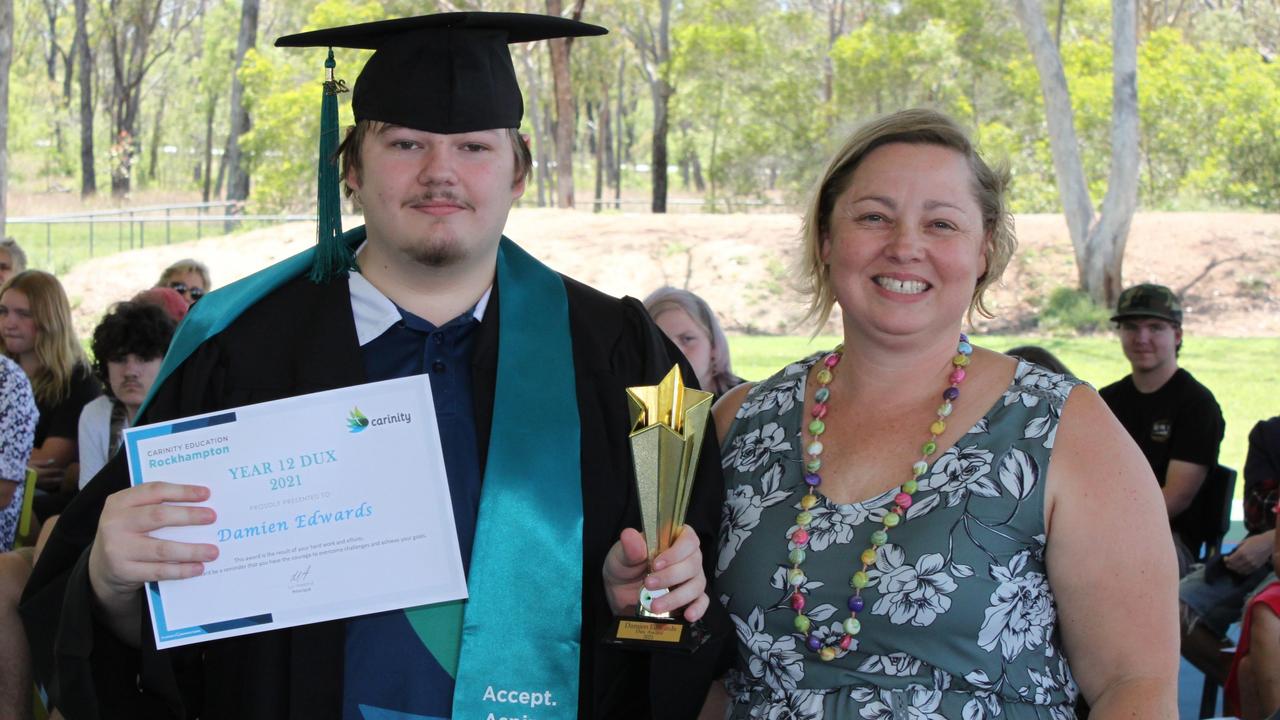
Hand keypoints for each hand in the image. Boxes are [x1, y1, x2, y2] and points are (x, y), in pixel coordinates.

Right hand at [88, 482, 219, 607]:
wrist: (102, 565)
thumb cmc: (128, 532)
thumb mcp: (133, 513)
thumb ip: (157, 505)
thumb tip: (201, 504)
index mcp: (120, 502)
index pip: (154, 491)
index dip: (182, 491)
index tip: (206, 493)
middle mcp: (115, 523)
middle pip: (158, 516)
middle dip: (189, 516)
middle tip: (212, 517)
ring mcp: (118, 549)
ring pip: (161, 549)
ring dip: (191, 550)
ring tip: (212, 551)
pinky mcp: (124, 571)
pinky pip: (158, 571)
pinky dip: (181, 570)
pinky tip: (198, 567)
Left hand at [602, 525, 708, 622]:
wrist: (620, 592)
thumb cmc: (625, 566)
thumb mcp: (621, 556)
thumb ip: (629, 548)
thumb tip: (629, 535)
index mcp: (674, 540)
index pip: (688, 539)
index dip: (676, 552)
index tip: (656, 564)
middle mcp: (688, 557)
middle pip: (692, 564)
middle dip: (670, 576)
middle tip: (648, 584)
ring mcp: (691, 578)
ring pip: (696, 585)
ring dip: (677, 597)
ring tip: (655, 606)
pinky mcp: (691, 598)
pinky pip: (702, 602)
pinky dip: (698, 609)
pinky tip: (688, 615)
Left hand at [1224, 532, 1271, 574]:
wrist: (1268, 543)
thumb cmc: (1255, 540)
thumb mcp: (1243, 542)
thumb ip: (1236, 548)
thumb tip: (1230, 552)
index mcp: (1241, 552)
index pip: (1230, 560)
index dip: (1226, 560)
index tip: (1225, 558)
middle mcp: (1246, 559)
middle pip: (1234, 566)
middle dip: (1229, 565)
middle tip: (1228, 563)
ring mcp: (1252, 564)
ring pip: (1240, 570)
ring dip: (1235, 569)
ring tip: (1233, 566)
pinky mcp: (1257, 567)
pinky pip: (1247, 572)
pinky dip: (1242, 571)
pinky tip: (1240, 568)